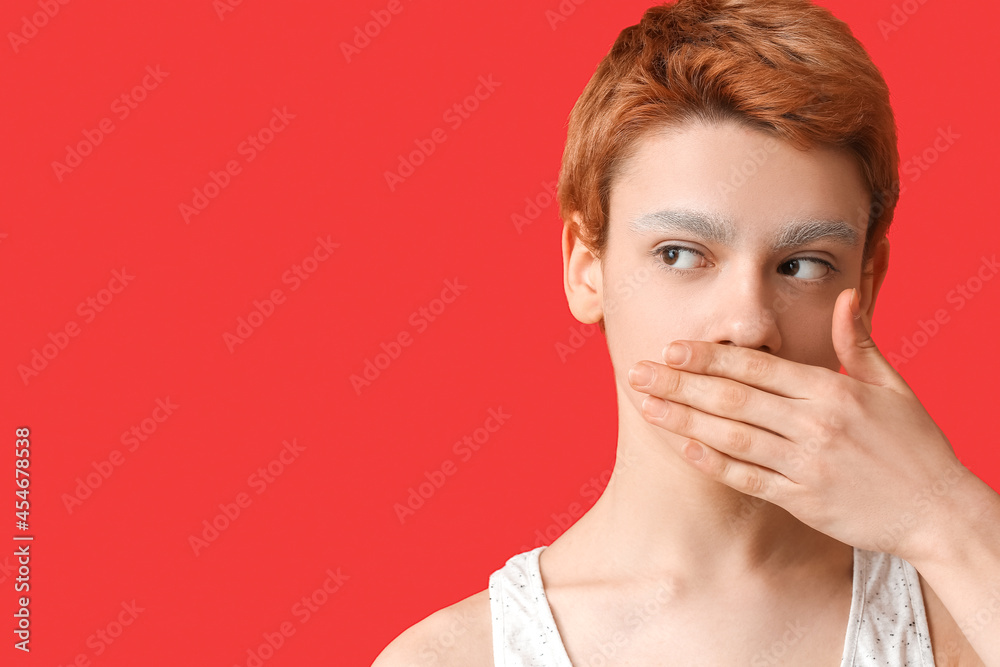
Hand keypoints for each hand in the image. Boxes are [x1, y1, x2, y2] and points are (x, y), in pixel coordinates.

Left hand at [627, 287, 974, 560]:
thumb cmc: (914, 446)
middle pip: (733, 397)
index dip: (710, 356)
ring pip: (733, 436)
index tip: (672, 348)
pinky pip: (749, 479)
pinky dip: (715, 463)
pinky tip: (685, 446)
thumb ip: (858, 342)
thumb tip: (847, 295)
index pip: (757, 366)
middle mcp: (814, 425)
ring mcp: (807, 465)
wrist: (939, 511)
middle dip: (680, 383)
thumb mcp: (892, 386)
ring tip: (647, 405)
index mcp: (831, 391)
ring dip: (685, 419)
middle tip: (637, 372)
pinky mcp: (803, 500)